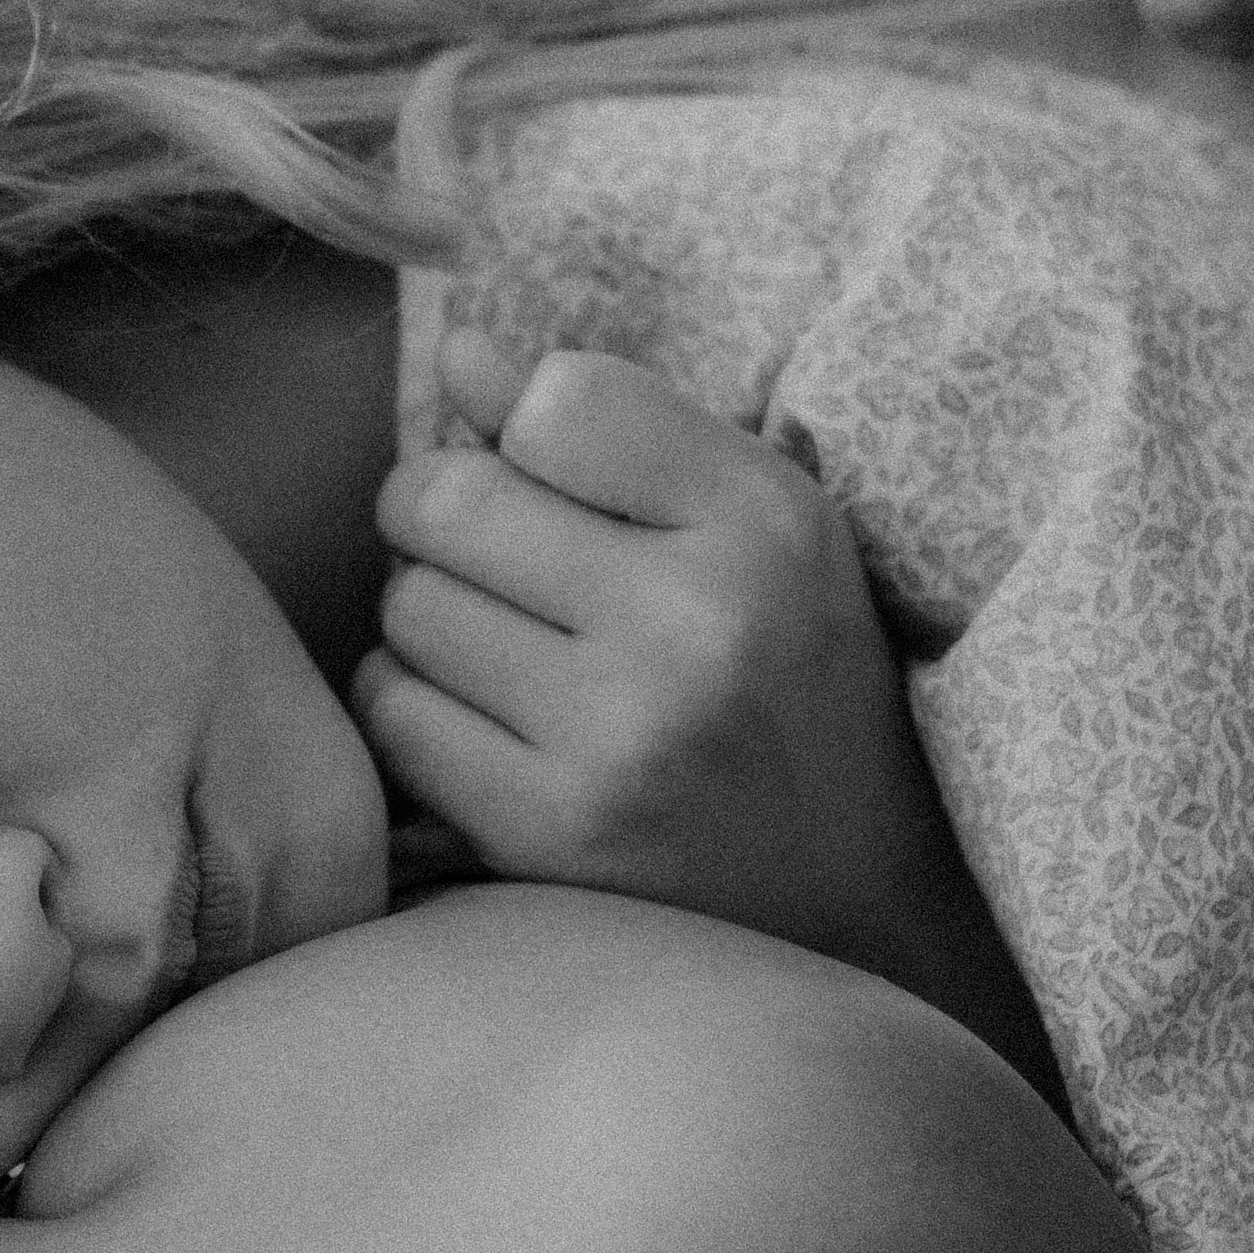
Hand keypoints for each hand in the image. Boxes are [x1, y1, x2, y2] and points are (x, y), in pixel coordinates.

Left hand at [354, 334, 1050, 1079]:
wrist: (859, 905)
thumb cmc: (790, 680)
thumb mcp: (753, 526)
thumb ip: (611, 422)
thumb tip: (456, 348)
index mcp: (765, 523)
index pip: (560, 399)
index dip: (530, 432)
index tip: (558, 482)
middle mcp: (696, 625)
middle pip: (447, 497)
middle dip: (442, 514)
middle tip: (492, 556)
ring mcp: (617, 739)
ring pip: (407, 606)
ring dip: (429, 616)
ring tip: (510, 650)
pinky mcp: (548, 835)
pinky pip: (395, 714)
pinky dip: (415, 706)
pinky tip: (489, 725)